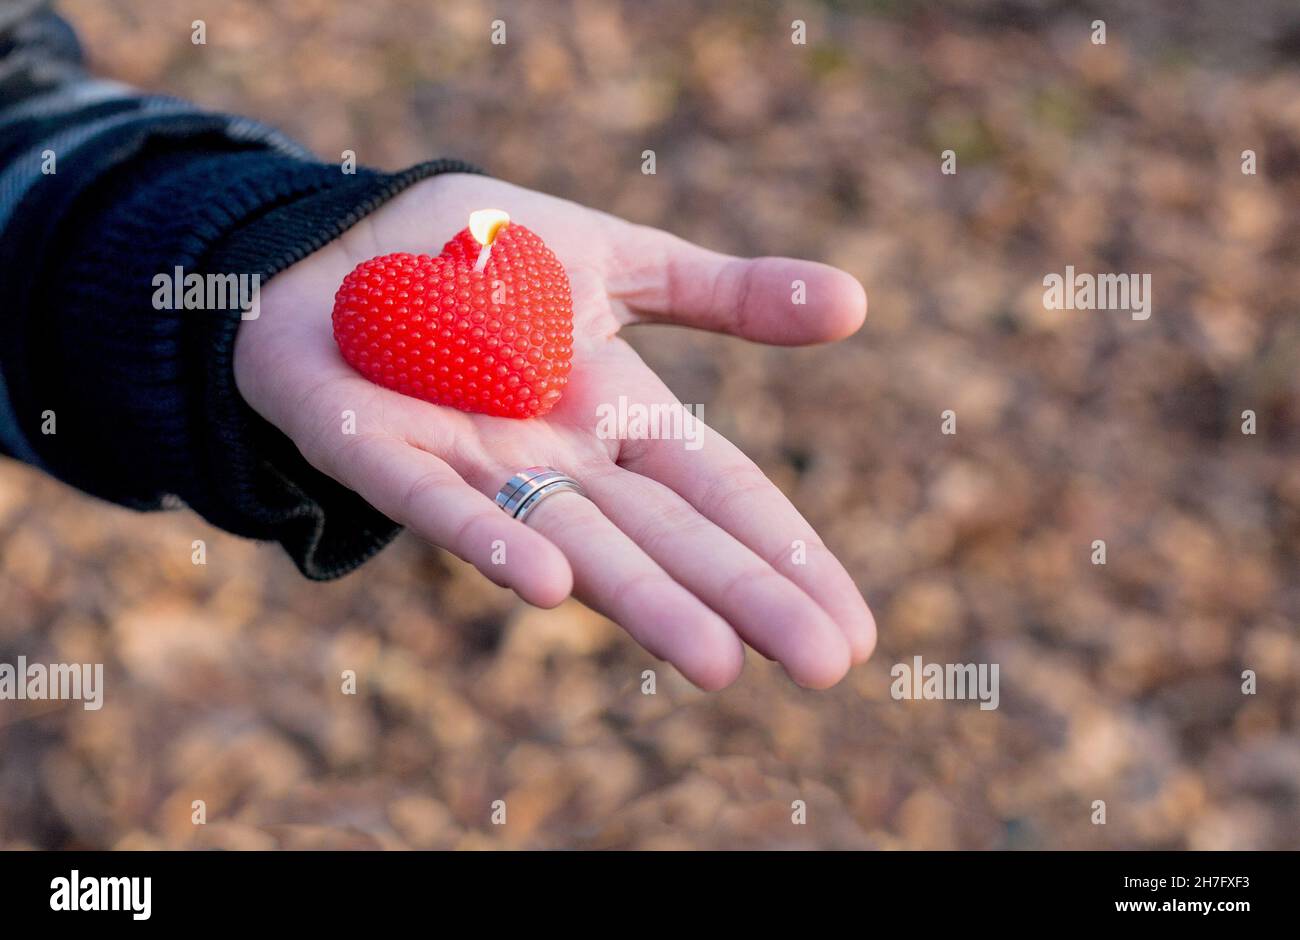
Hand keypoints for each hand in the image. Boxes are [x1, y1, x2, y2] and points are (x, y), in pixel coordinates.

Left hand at [234, 173, 874, 689]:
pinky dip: (489, 541)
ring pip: (569, 542)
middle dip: (743, 598)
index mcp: (617, 418)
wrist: (340, 241)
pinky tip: (548, 587)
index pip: (720, 494)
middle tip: (827, 667)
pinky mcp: (376, 449)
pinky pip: (435, 504)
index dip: (785, 554)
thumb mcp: (618, 262)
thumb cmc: (483, 259)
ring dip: (643, 601)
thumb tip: (861, 303)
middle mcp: (556, 462)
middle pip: (663, 537)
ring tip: (720, 662)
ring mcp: (471, 465)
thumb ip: (725, 294)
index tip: (854, 628)